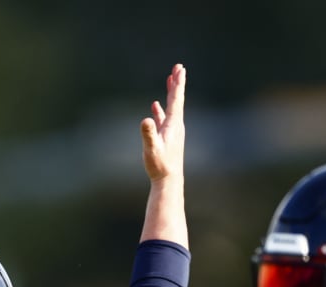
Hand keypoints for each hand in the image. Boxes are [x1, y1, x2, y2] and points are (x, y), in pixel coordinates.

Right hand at [141, 63, 184, 182]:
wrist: (168, 180)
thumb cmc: (160, 165)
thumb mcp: (151, 149)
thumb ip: (148, 134)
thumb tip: (145, 119)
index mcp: (173, 124)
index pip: (176, 99)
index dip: (177, 83)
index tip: (180, 69)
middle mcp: (176, 125)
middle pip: (176, 99)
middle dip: (176, 83)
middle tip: (178, 67)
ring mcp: (172, 130)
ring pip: (171, 107)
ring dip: (170, 93)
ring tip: (170, 80)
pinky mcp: (167, 137)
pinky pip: (164, 117)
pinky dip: (161, 109)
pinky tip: (156, 106)